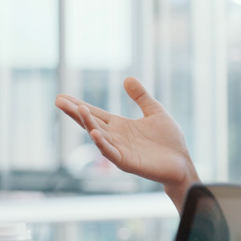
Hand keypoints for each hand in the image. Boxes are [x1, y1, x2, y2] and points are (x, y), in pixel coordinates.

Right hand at [55, 78, 198, 201]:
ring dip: (88, 123)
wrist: (182, 163)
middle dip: (76, 112)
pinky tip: (94, 133)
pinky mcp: (127, 162)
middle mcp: (116, 137)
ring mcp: (119, 150)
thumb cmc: (169, 140)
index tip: (62, 96)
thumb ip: (141, 97)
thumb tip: (127, 78)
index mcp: (120, 125)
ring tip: (79, 109)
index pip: (96, 113)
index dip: (79, 105)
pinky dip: (102, 143)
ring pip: (98, 135)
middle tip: (58, 100)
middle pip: (91, 122)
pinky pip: (111, 152)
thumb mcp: (156, 112)